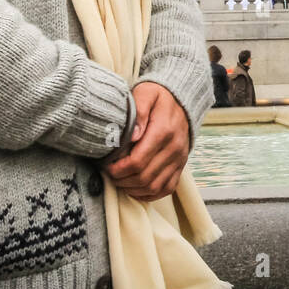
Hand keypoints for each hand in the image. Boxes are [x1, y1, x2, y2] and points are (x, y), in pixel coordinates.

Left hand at [103, 81, 190, 201]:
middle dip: (121, 180)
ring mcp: (179, 160)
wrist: (182, 100)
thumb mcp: (146, 94)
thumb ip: (139, 111)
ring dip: (133, 189)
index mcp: (164, 132)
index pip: (138, 162)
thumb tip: (132, 136)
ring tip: (119, 180)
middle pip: (144, 178)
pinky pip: (166, 189)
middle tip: (109, 174)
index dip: (118, 170)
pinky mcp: (180, 166)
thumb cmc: (159, 97)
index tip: (106, 166)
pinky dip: (149, 194)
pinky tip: (135, 188)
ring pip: (154, 187)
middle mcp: (174, 149)